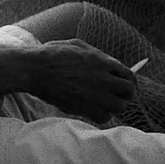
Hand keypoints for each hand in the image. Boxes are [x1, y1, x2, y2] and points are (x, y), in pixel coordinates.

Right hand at [21, 39, 137, 122]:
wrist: (35, 68)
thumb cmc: (52, 54)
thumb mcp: (77, 46)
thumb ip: (97, 55)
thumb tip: (110, 64)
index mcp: (102, 61)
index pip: (129, 75)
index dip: (129, 82)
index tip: (124, 85)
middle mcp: (102, 78)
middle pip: (129, 92)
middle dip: (125, 95)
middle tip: (116, 96)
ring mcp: (94, 94)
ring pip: (119, 107)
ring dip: (114, 106)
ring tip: (104, 103)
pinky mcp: (84, 107)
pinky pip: (104, 117)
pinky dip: (101, 115)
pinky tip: (93, 110)